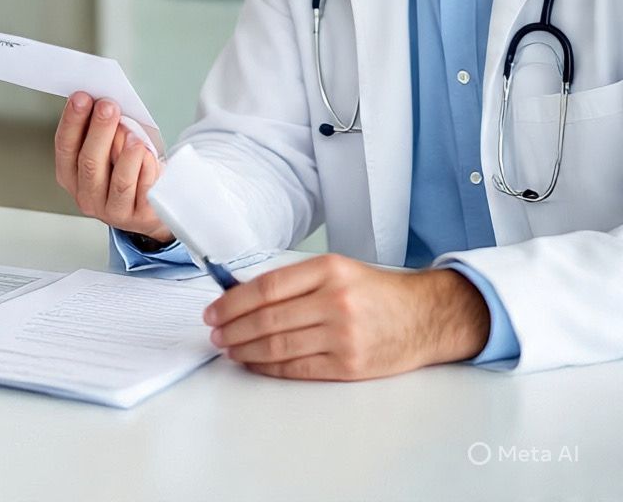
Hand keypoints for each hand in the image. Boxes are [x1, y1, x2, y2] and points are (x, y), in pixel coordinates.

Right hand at [53, 93, 172, 243]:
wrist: (149, 205)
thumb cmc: (125, 169)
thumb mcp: (107, 147)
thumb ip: (101, 129)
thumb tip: (103, 103)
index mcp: (70, 175)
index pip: (65, 146)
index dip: (72, 120)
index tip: (82, 97)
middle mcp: (87, 196)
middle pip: (90, 162)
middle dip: (99, 130)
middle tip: (109, 106)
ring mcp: (113, 210)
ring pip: (120, 181)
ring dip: (126, 151)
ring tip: (133, 133)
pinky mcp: (139, 216)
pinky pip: (144, 190)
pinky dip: (147, 166)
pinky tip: (147, 153)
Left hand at [203, 254, 491, 380]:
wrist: (424, 317)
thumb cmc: (375, 292)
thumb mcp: (337, 270)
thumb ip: (294, 281)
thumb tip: (243, 295)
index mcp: (328, 270)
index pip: (266, 287)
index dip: (233, 301)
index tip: (214, 310)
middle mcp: (334, 301)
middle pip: (268, 318)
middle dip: (233, 328)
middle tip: (215, 333)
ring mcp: (343, 336)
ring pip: (279, 345)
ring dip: (246, 349)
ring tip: (229, 348)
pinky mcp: (349, 365)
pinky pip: (298, 367)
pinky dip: (269, 367)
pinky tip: (255, 362)